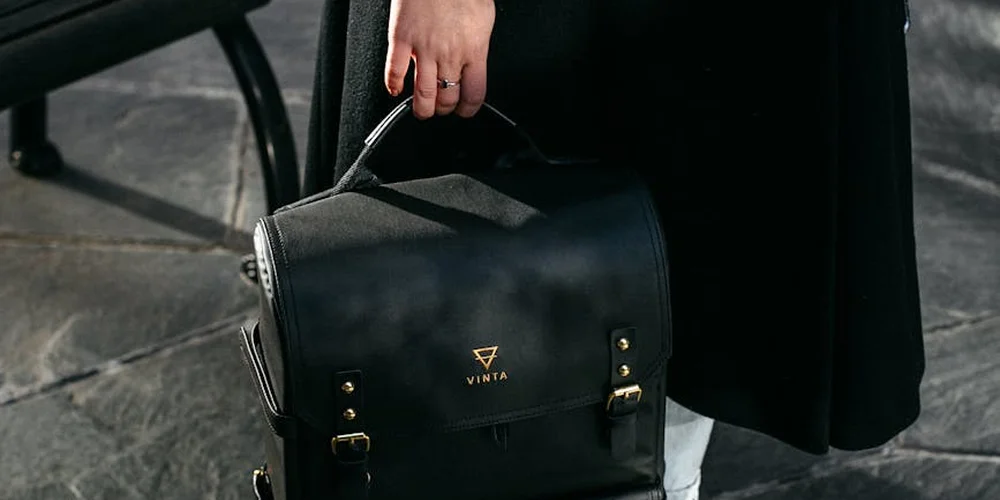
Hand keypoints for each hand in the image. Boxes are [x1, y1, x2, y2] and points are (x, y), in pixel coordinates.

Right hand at [384, 0, 495, 118]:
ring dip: (422, 108)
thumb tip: (475, 64)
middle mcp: (449, 54)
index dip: (468, 109)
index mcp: (474, 50)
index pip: (474, 94)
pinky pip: (395, 71)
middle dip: (444, 109)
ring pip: (423, 93)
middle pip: (447, 98)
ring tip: (422, 111)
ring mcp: (424, 48)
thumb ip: (478, 46)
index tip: (464, 110)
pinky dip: (393, 85)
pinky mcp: (401, 38)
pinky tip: (396, 90)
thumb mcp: (484, 19)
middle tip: (441, 109)